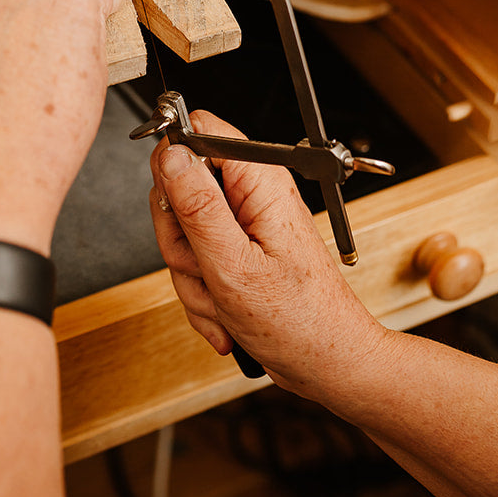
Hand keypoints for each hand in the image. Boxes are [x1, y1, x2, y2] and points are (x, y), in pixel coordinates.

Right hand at [150, 109, 385, 397]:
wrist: (326, 365)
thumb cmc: (299, 322)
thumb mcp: (233, 265)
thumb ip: (197, 206)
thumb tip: (170, 154)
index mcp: (259, 180)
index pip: (198, 130)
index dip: (173, 163)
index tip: (174, 206)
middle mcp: (253, 194)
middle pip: (180, 186)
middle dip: (180, 238)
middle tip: (203, 266)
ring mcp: (245, 223)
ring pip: (184, 230)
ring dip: (192, 274)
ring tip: (221, 298)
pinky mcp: (240, 249)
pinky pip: (196, 258)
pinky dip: (202, 291)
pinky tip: (224, 313)